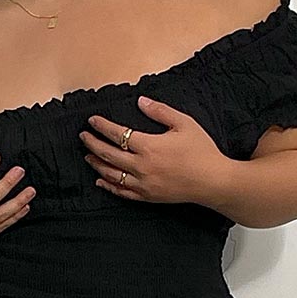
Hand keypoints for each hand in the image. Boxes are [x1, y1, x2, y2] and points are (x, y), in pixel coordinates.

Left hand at [80, 97, 230, 204]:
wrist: (213, 181)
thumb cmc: (201, 151)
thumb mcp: (184, 123)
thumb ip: (160, 111)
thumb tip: (140, 101)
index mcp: (149, 146)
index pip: (118, 134)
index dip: (102, 126)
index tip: (92, 120)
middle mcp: (142, 166)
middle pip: (108, 154)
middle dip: (92, 144)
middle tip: (83, 136)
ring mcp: (143, 183)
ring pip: (111, 174)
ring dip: (96, 164)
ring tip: (87, 156)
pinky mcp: (148, 196)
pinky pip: (122, 192)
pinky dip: (109, 186)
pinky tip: (100, 180)